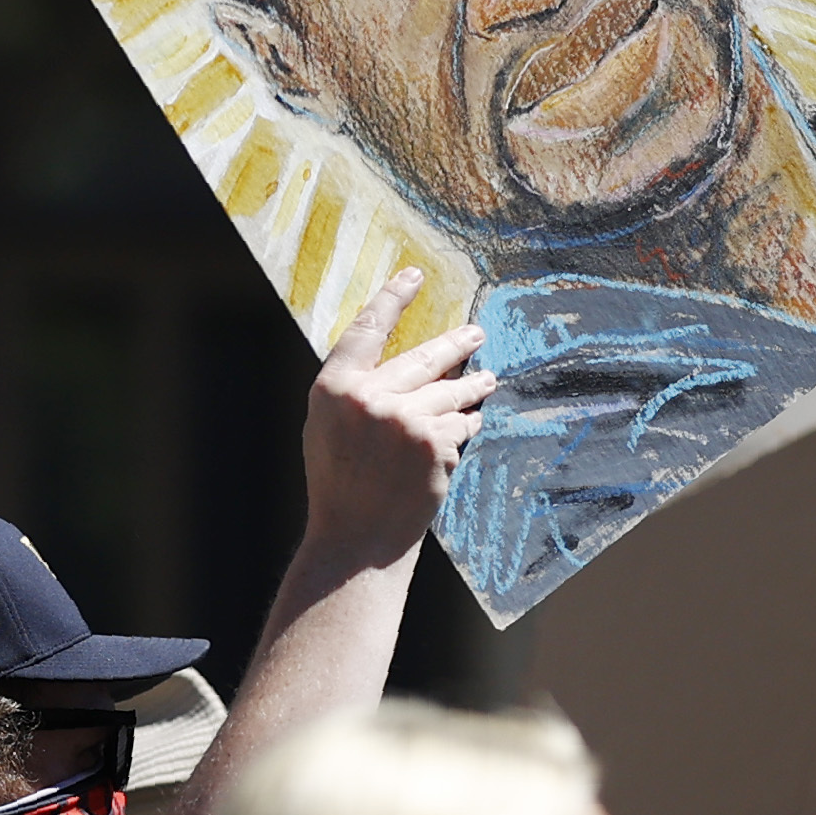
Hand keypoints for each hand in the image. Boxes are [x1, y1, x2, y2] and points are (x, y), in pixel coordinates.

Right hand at [297, 269, 490, 571]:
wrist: (356, 540)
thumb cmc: (340, 485)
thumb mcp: (328, 427)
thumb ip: (357, 389)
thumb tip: (401, 359)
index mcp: (334, 387)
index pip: (368, 328)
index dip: (393, 297)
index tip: (414, 274)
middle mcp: (369, 397)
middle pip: (424, 356)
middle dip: (457, 344)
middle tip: (476, 333)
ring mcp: (405, 419)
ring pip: (452, 390)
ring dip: (474, 384)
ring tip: (487, 379)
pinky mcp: (435, 442)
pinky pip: (462, 423)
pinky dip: (466, 425)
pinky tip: (467, 427)